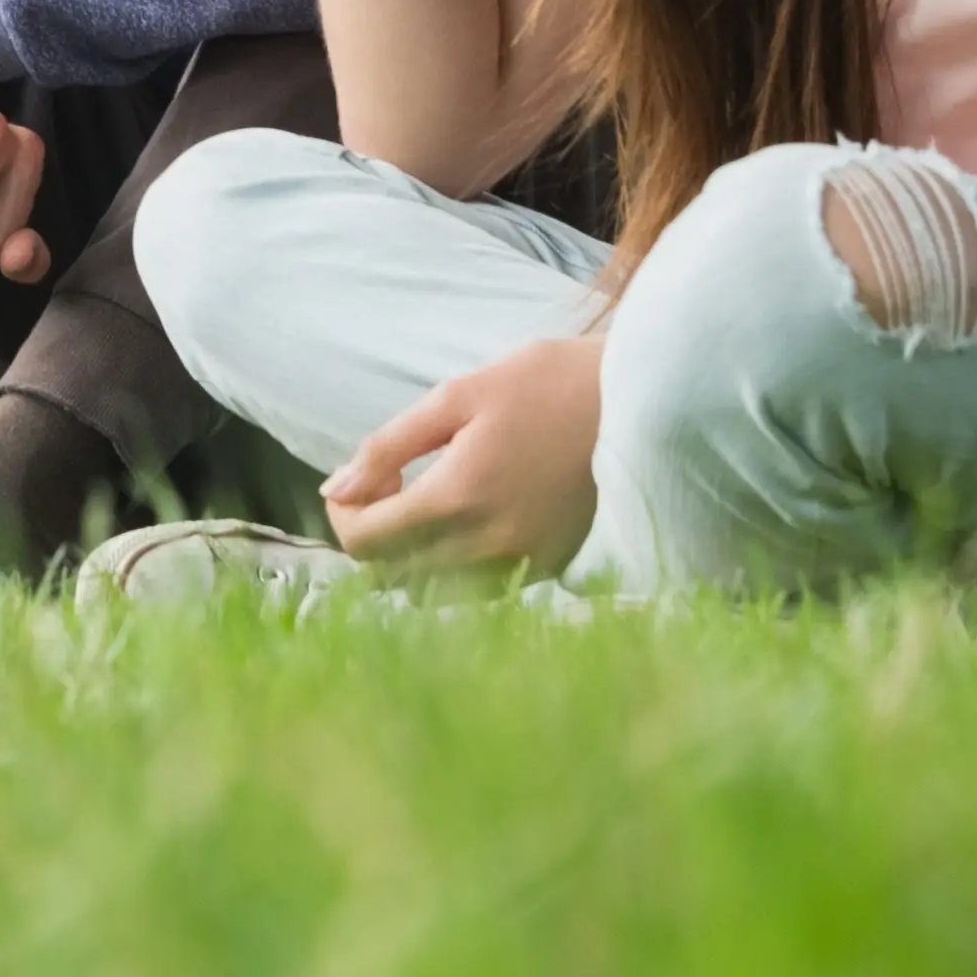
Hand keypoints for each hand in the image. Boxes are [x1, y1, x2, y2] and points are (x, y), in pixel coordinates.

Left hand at [325, 332, 604, 570]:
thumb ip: (387, 446)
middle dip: (373, 534)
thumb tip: (333, 490)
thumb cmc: (547, 383)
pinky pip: (475, 590)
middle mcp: (487, 546)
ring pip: (428, 592)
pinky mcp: (548, 570)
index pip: (364, 543)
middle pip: (389, 575)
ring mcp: (521, 565)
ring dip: (409, 557)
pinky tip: (468, 519)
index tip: (370, 474)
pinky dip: (452, 567)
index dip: (346, 513)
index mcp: (457, 498)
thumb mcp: (457, 396)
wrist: (643, 401)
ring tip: (428, 503)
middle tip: (392, 486)